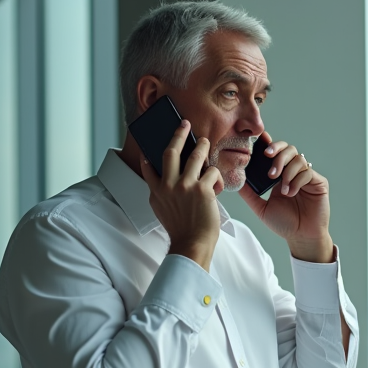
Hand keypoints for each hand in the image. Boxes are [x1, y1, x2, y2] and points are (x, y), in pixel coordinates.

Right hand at [140, 119, 222, 270]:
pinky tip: (219, 186)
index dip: (148, 158)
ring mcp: (185, 186)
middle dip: (179, 135)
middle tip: (184, 124)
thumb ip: (162, 195)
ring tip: (206, 142)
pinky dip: (217, 177)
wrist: (192, 243)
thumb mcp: (163, 212)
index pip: (149, 170)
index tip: (148, 151)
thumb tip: (163, 181)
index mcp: (157, 192)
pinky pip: (212, 173)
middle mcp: (168, 186)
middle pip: (171, 152)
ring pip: (195, 156)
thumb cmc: (182, 231)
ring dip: (203, 146)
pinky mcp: (202, 189)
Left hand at [239, 135, 333, 262]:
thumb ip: (249, 193)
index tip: (261, 141)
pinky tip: (291, 193)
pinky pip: (308, 172)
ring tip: (282, 189)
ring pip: (298, 159)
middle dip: (278, 155)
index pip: (276, 152)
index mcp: (280, 174)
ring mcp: (307, 176)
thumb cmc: (284, 223)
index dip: (270, 144)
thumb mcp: (261, 208)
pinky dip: (297, 181)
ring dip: (287, 172)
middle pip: (288, 149)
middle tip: (271, 172)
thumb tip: (235, 180)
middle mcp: (294, 172)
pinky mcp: (319, 182)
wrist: (301, 237)